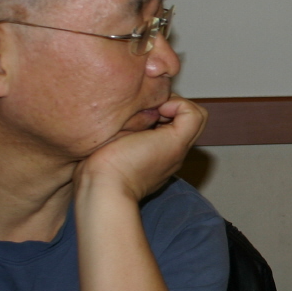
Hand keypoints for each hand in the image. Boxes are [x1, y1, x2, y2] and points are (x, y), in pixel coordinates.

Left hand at [76, 97, 207, 201]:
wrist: (102, 188)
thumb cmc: (96, 170)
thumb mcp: (111, 141)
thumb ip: (124, 127)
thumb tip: (127, 107)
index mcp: (157, 154)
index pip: (171, 123)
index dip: (160, 108)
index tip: (139, 109)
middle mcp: (171, 152)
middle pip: (186, 118)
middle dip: (169, 103)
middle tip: (146, 106)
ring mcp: (177, 149)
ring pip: (195, 115)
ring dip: (175, 102)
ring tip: (152, 108)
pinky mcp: (176, 143)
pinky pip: (194, 113)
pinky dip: (178, 104)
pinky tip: (157, 110)